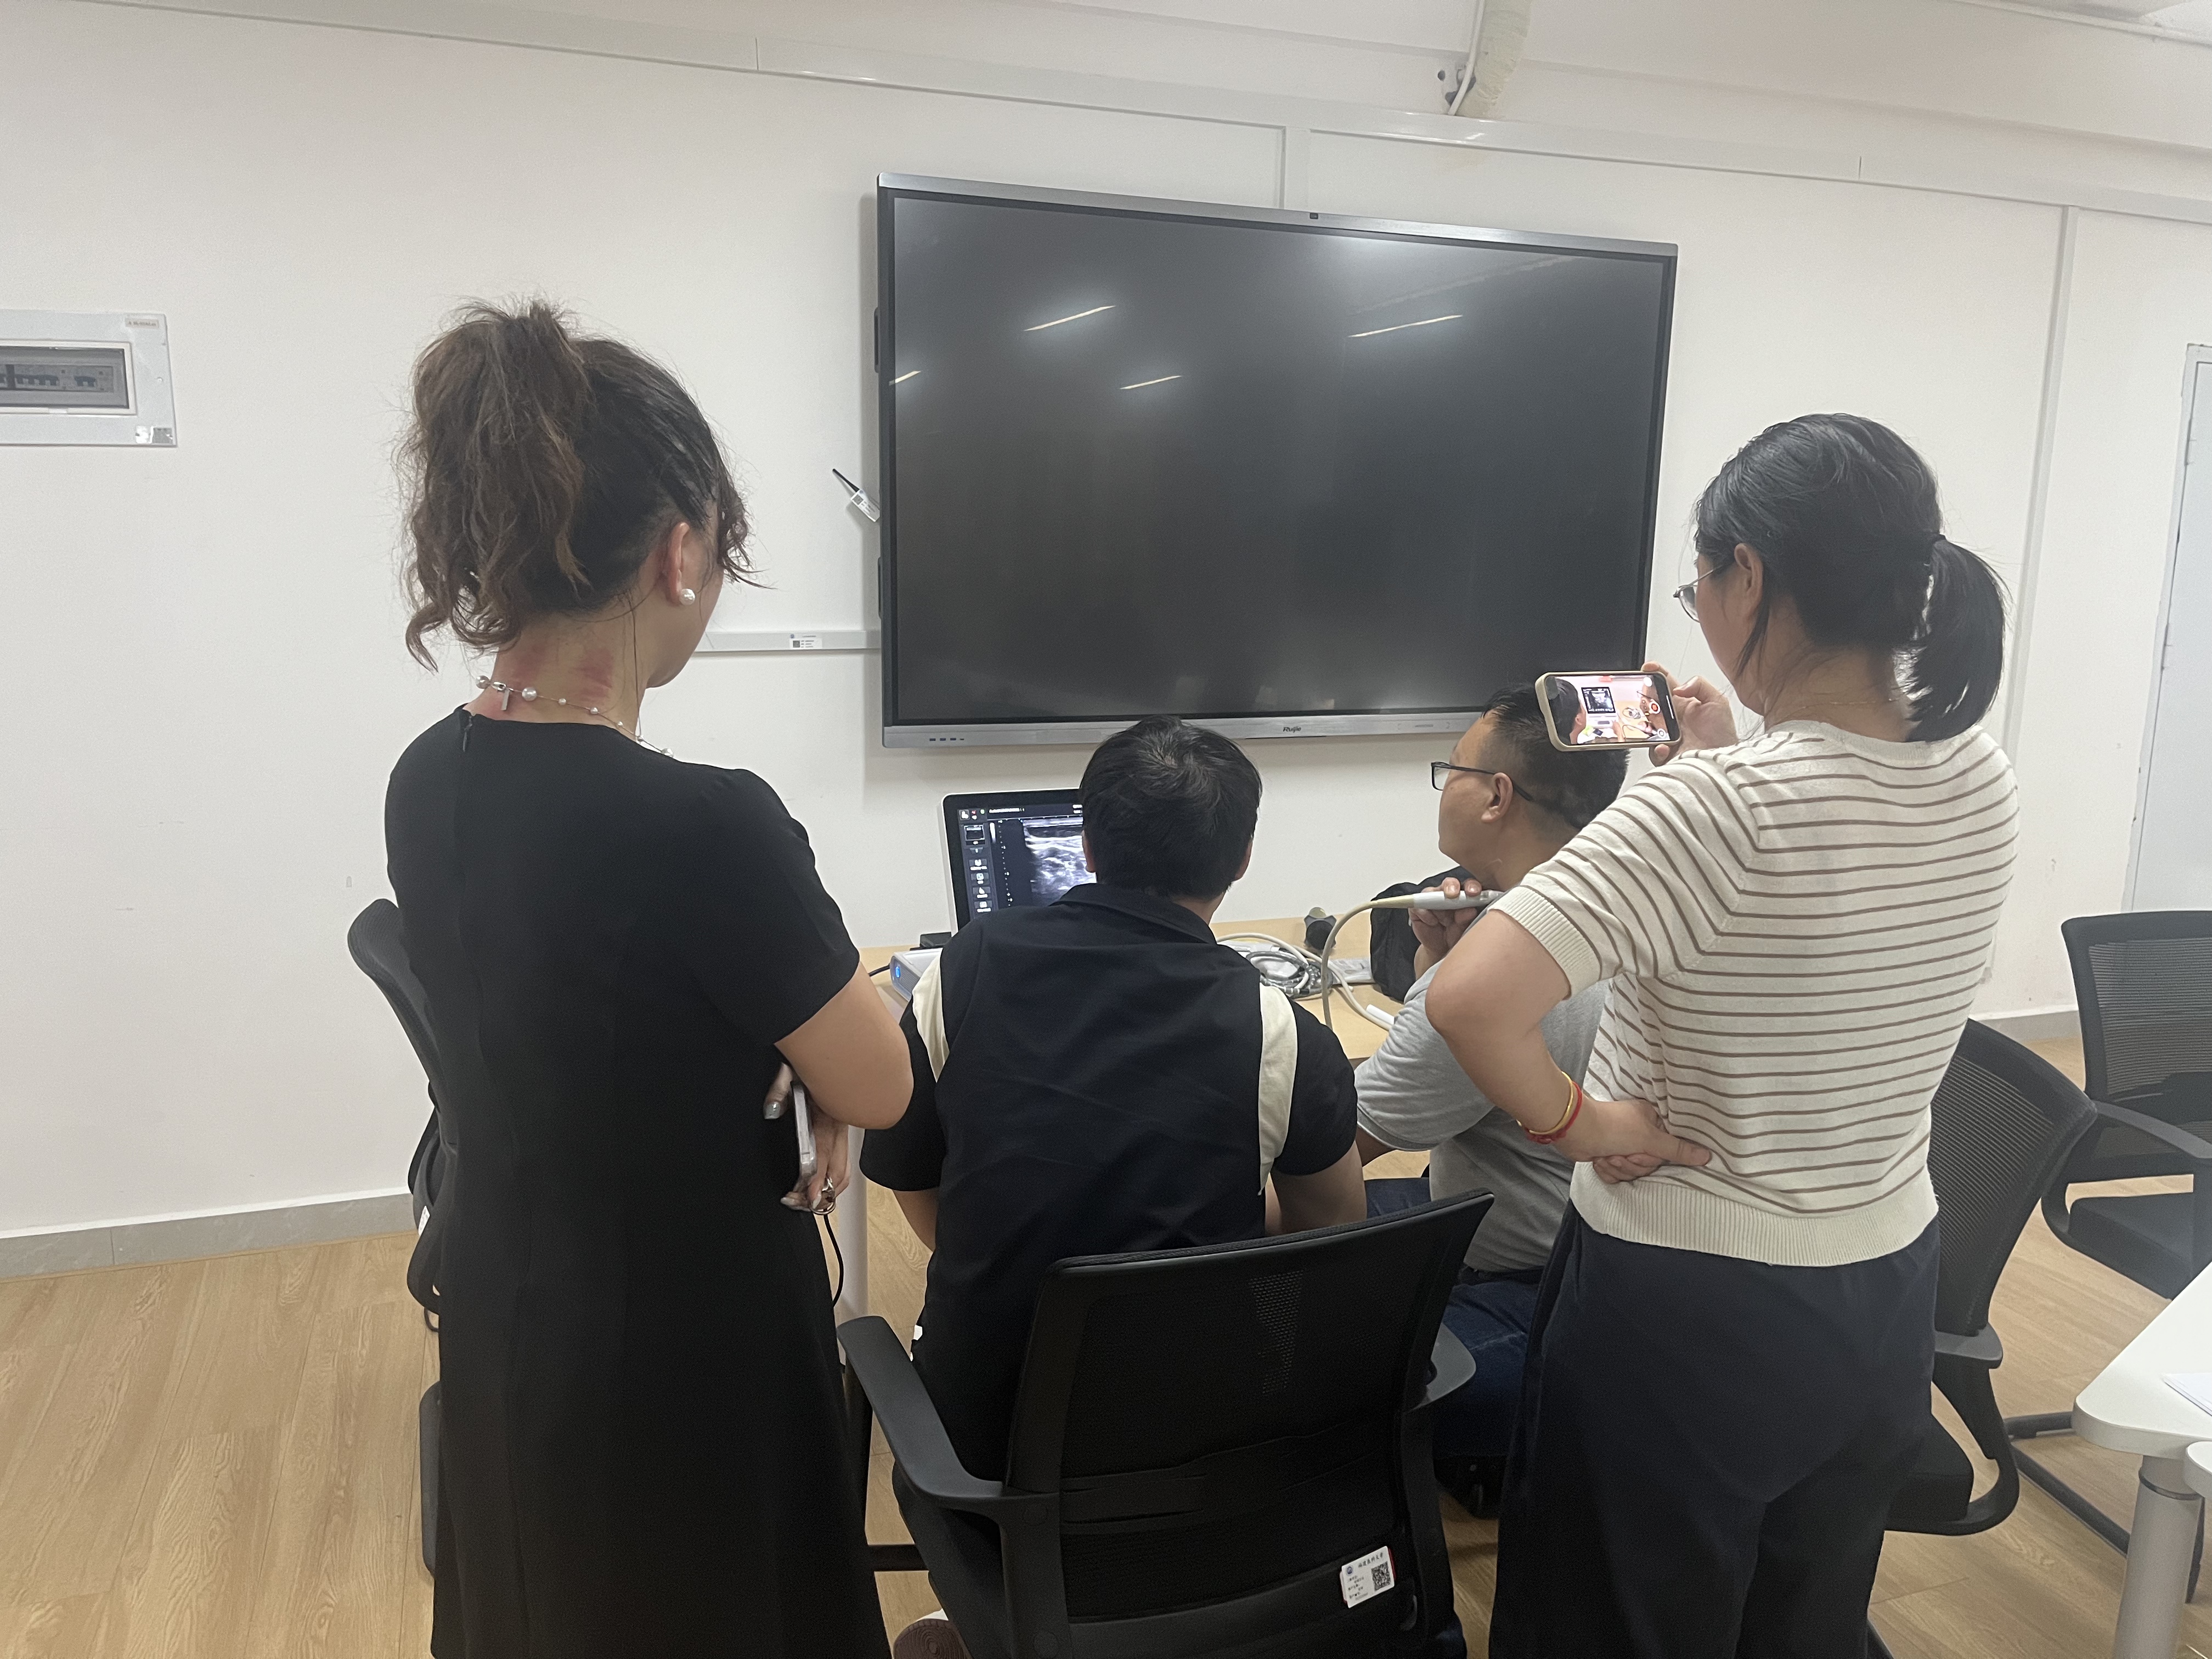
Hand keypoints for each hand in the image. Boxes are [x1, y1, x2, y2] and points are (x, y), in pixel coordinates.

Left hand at [766, 1063, 850, 1214]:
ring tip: (808, 1199)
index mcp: (829, 1112)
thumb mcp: (792, 1068)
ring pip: (845, 1170)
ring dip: (829, 1189)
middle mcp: (841, 1124)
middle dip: (822, 1194)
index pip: (824, 1154)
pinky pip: (844, 1161)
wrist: (834, 1042)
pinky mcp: (843, 1129)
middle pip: (839, 1171)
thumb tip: (772, 1110)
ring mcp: (844, 1128)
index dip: (817, 1179)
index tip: (807, 1197)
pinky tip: (820, 1183)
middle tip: (801, 1203)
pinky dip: (834, 1178)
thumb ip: (780, 1089)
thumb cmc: (813, 1057)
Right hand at [1408, 875, 1482, 973]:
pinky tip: (1432, 923)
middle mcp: (1447, 895)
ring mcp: (1431, 900)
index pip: (1468, 885)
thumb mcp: (1463, 929)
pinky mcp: (1418, 909)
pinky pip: (1418, 906)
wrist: (1440, 949)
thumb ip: (1466, 919)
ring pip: (1431, 892)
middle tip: (1453, 895)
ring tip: (1443, 920)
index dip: (1472, 886)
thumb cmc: (1455, 935)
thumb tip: (1470, 910)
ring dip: (1437, 904)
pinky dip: (1425, 914)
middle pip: (1449, 883)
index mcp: (1463, 897)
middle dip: (1451, 887)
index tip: (1474, 892)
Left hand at [1551, 1094, 1710, 1180]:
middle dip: (1634, 1163)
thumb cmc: (1612, 1127)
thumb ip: (1677, 1149)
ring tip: (1609, 1154)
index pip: (1668, 1149)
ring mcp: (1623, 1145)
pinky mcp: (1608, 1156)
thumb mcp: (1649, 1138)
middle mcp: (1639, 1132)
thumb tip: (1707, 1155)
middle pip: (1650, 1164)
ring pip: (1633, 1172)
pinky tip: (1600, 1158)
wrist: (1574, 1131)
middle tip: (1623, 1152)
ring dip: (1619, 1167)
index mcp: (1652, 1121)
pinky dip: (1607, 1170)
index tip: (1644, 1149)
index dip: (1654, 1155)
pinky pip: (1617, 1176)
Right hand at [1643, 662, 1736, 764]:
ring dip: (1646, 724)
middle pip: (1650, 704)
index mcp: (1682, 704)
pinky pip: (1652, 750)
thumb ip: (1699, 685)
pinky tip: (1665, 746)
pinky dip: (1656, 748)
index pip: (1665, 684)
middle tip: (1645, 697)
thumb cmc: (1722, 735)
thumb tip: (1678, 688)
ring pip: (1645, 726)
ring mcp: (1665, 736)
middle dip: (1643, 698)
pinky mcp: (1663, 753)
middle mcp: (1671, 719)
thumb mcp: (1717, 701)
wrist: (1723, 761)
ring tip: (1654, 723)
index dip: (1655, 673)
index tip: (1649, 668)